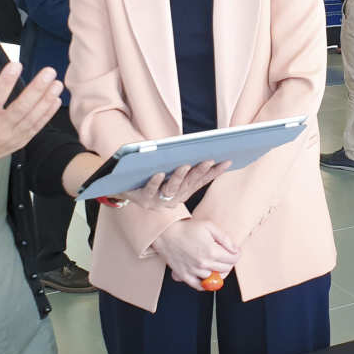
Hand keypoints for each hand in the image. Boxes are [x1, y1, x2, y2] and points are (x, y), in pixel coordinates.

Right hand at [0, 62, 62, 174]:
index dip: (6, 82)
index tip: (16, 65)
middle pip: (21, 108)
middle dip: (37, 89)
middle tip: (49, 72)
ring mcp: (12, 137)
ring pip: (32, 117)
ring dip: (46, 100)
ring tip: (57, 83)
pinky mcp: (20, 142)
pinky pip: (36, 127)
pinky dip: (47, 114)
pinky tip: (56, 100)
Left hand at [117, 160, 231, 210]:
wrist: (125, 189)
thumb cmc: (152, 177)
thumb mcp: (171, 172)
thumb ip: (187, 166)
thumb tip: (207, 152)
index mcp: (183, 192)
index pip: (202, 181)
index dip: (215, 172)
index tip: (227, 160)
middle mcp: (173, 198)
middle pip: (189, 183)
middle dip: (200, 170)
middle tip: (209, 159)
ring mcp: (158, 201)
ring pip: (171, 188)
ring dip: (179, 176)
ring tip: (184, 164)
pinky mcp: (142, 199)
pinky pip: (149, 190)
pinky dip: (155, 182)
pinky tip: (159, 173)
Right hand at [151, 219, 239, 290]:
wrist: (166, 233)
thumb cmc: (187, 228)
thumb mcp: (209, 226)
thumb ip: (225, 238)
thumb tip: (235, 250)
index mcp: (212, 251)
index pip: (233, 259)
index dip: (236, 254)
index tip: (235, 251)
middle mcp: (204, 264)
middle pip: (226, 269)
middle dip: (229, 262)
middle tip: (225, 255)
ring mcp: (194, 271)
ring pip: (214, 278)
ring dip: (217, 272)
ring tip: (213, 262)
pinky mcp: (185, 276)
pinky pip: (199, 286)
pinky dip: (205, 284)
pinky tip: (206, 275)